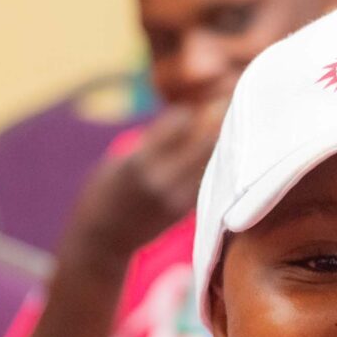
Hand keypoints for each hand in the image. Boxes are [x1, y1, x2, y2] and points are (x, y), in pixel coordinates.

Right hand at [76, 96, 228, 257]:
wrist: (102, 241)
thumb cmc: (104, 193)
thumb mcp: (119, 161)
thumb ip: (152, 142)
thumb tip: (188, 117)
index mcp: (138, 162)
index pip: (179, 123)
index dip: (191, 109)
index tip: (203, 97)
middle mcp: (161, 180)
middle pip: (204, 140)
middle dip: (218, 115)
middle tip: (231, 95)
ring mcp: (176, 198)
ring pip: (211, 160)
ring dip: (223, 138)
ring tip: (235, 117)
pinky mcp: (185, 211)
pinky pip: (208, 179)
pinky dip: (215, 162)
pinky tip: (224, 148)